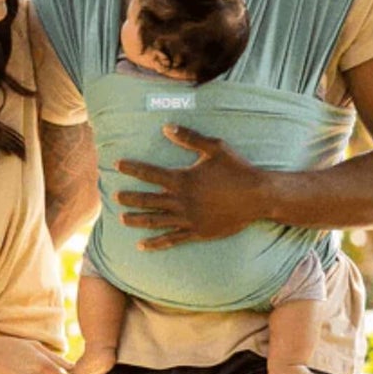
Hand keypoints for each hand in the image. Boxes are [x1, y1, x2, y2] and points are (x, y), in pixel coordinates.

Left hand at [113, 126, 269, 249]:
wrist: (258, 197)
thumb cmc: (237, 169)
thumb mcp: (215, 147)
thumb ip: (189, 137)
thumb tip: (166, 127)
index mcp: (183, 179)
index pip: (149, 173)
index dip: (131, 168)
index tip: (116, 164)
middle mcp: (181, 201)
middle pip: (146, 200)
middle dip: (128, 197)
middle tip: (114, 196)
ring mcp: (188, 219)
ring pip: (154, 221)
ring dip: (136, 220)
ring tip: (121, 219)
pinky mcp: (196, 232)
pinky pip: (171, 240)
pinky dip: (155, 243)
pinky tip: (142, 246)